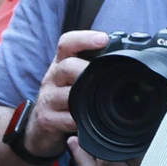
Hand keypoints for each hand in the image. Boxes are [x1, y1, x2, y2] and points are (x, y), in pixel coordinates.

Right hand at [23, 29, 108, 157]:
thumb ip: (92, 67)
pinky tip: (90, 122)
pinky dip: (81, 121)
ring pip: (68, 94)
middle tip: (107, 76)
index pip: (66, 44)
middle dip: (87, 70)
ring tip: (102, 101)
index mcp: (61, 64)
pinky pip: (67, 118)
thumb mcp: (74, 79)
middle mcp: (52, 78)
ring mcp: (48, 99)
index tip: (103, 39)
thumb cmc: (64, 98)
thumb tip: (126, 57)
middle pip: (67, 67)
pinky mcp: (47, 119)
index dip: (84, 38)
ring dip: (86, 98)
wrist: (40, 126)